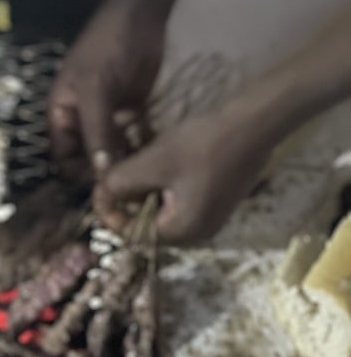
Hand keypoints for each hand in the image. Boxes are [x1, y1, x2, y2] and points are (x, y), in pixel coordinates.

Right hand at [48, 0, 165, 180]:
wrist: (140, 15)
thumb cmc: (107, 47)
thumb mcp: (96, 89)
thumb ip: (97, 131)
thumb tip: (100, 173)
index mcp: (62, 116)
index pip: (63, 159)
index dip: (78, 175)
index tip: (102, 188)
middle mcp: (82, 122)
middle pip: (89, 159)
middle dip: (105, 172)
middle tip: (129, 186)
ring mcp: (107, 118)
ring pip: (113, 152)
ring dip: (126, 163)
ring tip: (146, 175)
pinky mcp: (131, 114)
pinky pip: (133, 140)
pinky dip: (142, 149)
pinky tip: (156, 156)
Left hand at [93, 101, 274, 242]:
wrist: (256, 122)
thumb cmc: (204, 143)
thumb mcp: (153, 163)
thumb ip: (119, 183)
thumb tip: (99, 195)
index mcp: (181, 232)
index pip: (132, 234)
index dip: (111, 212)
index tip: (101, 185)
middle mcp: (196, 234)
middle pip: (146, 223)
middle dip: (129, 196)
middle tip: (120, 167)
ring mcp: (208, 219)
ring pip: (161, 208)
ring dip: (145, 186)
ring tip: (140, 158)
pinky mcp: (215, 202)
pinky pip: (179, 199)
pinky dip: (164, 182)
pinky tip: (161, 157)